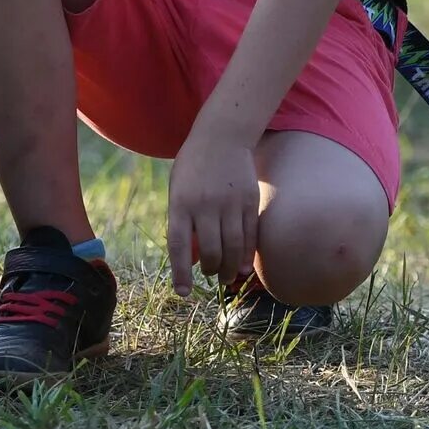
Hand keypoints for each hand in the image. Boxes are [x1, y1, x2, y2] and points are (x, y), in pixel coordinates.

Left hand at [165, 133, 259, 296]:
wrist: (221, 136)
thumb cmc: (193, 167)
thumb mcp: (178, 190)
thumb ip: (183, 221)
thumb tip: (191, 259)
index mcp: (180, 203)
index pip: (178, 245)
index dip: (180, 272)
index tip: (182, 292)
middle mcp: (205, 205)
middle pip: (210, 250)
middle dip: (209, 270)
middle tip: (209, 275)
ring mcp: (230, 203)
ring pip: (232, 247)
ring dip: (228, 268)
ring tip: (224, 277)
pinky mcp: (249, 201)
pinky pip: (249, 236)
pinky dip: (246, 255)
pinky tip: (242, 267)